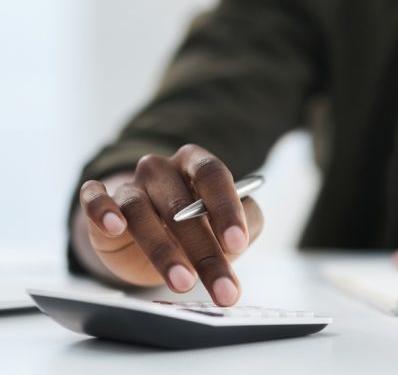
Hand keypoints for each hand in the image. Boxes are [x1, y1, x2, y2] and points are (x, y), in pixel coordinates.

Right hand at [78, 144, 262, 305]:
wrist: (150, 241)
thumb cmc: (198, 229)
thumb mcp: (228, 226)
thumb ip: (247, 223)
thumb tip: (244, 232)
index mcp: (196, 164)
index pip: (212, 175)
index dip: (225, 208)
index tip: (236, 243)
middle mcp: (162, 169)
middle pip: (181, 204)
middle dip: (204, 250)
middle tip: (221, 288)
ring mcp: (130, 185)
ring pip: (140, 210)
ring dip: (163, 250)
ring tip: (183, 282)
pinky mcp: (101, 202)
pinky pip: (95, 198)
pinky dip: (102, 210)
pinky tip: (115, 227)